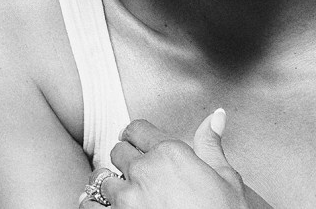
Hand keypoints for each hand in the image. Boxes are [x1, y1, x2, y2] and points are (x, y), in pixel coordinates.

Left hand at [80, 109, 266, 208]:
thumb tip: (216, 115)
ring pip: (101, 178)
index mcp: (170, 154)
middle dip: (127, 159)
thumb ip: (211, 145)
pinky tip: (106, 207)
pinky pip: (89, 205)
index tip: (137, 142)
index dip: (137, 135)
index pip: (137, 129)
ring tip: (123, 194)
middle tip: (138, 173)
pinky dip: (93, 204)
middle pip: (118, 151)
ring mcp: (126, 198)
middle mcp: (144, 171)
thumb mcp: (226, 179)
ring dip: (111, 184)